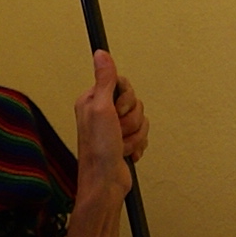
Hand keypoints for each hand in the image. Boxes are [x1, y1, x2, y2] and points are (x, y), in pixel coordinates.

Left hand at [71, 50, 146, 216]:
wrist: (105, 183)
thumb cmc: (99, 150)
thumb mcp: (101, 109)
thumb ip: (104, 80)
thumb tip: (101, 52)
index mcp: (92, 99)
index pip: (123, 84)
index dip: (126, 100)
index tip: (116, 112)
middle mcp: (102, 111)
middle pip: (135, 102)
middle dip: (131, 121)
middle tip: (116, 133)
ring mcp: (113, 127)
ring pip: (141, 119)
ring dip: (134, 135)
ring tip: (119, 146)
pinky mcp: (123, 141)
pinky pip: (142, 135)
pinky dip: (137, 145)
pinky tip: (125, 154)